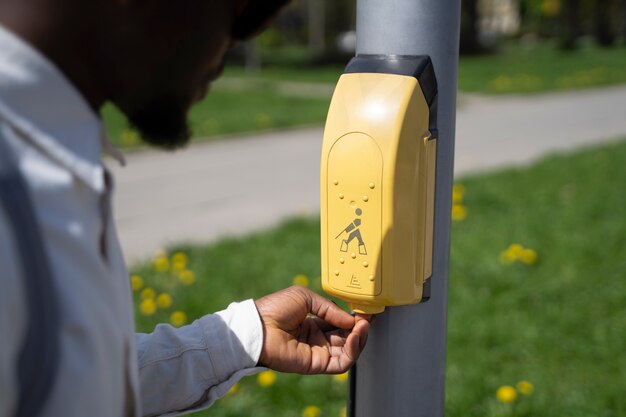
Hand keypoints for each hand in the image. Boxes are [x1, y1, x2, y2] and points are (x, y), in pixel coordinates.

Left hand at [254, 286, 370, 373]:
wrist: (258, 326)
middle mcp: (317, 339)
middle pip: (347, 336)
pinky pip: (341, 362)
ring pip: (348, 350)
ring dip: (359, 338)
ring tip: (363, 325)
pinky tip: (354, 336)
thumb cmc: (275, 308)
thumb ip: (329, 308)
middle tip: (368, 317)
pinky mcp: (316, 364)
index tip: (365, 310)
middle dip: (360, 327)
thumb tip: (350, 320)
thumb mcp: (305, 297)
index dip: (353, 317)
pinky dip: (352, 350)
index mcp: (313, 323)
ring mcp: (318, 352)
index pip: (340, 322)